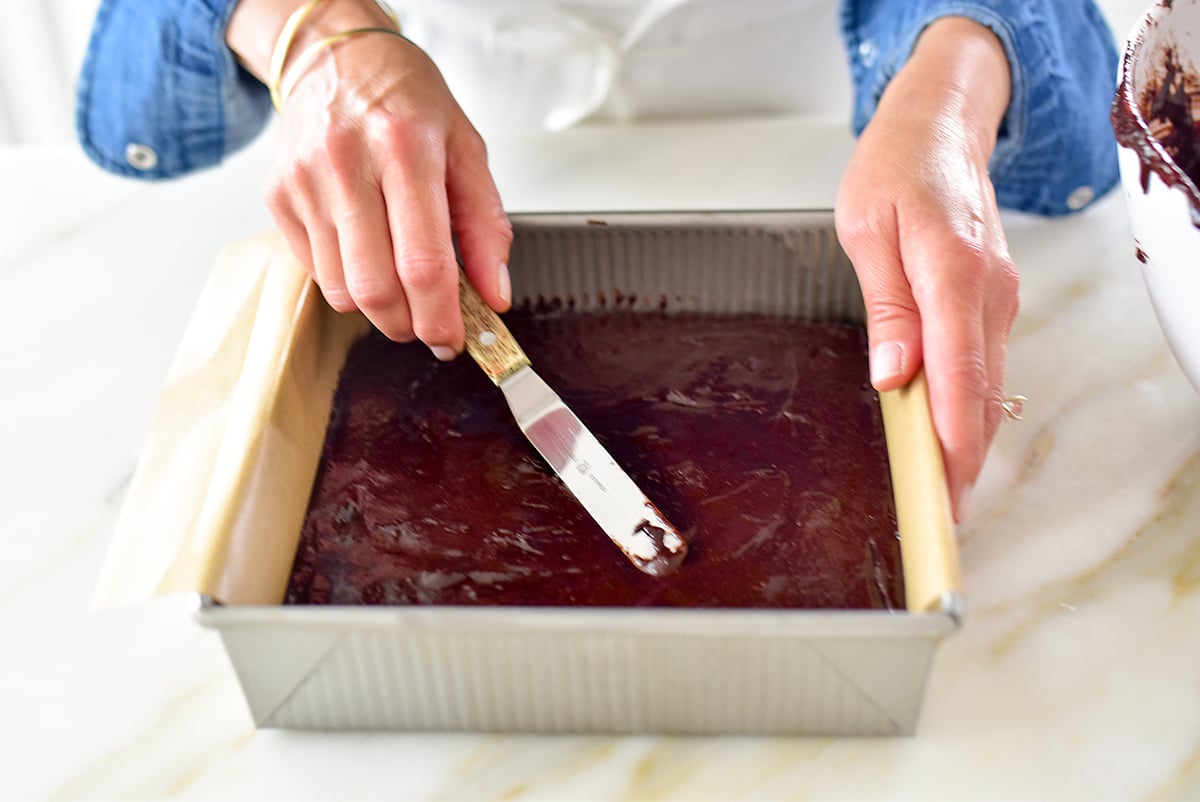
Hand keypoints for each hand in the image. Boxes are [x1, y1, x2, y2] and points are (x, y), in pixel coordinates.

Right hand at [227, 0, 512, 356]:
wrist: (336, 56)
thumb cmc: (406, 100)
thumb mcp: (466, 148)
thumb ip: (487, 226)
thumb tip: (494, 294)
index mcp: (406, 148)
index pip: (423, 262)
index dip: (440, 317)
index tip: (453, 340)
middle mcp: (347, 164)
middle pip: (376, 288)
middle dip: (410, 325)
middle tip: (430, 325)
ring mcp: (305, 183)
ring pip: (342, 291)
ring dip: (380, 310)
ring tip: (402, 287)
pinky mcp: (278, 198)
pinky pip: (316, 273)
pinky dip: (348, 283)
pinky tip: (367, 253)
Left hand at [835, 17, 1019, 521]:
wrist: (940, 126)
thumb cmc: (895, 168)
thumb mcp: (868, 230)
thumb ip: (887, 308)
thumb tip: (894, 375)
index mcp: (953, 275)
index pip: (958, 377)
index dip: (952, 442)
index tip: (943, 492)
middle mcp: (988, 294)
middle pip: (982, 396)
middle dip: (963, 462)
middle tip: (938, 520)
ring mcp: (996, 300)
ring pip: (987, 387)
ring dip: (968, 442)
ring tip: (939, 496)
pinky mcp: (990, 303)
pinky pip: (982, 367)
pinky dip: (968, 408)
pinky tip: (945, 436)